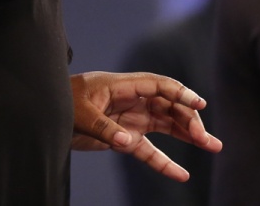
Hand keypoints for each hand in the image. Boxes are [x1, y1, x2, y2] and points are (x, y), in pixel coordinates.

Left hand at [69, 71, 221, 181]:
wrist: (46, 114)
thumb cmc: (61, 104)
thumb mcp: (80, 114)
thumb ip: (104, 128)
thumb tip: (128, 142)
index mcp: (123, 86)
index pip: (159, 86)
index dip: (181, 93)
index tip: (199, 105)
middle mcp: (132, 100)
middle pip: (169, 106)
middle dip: (190, 121)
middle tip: (207, 140)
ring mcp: (131, 119)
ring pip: (166, 125)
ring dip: (188, 136)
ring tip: (213, 146)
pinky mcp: (125, 138)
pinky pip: (150, 151)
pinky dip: (165, 162)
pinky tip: (182, 174)